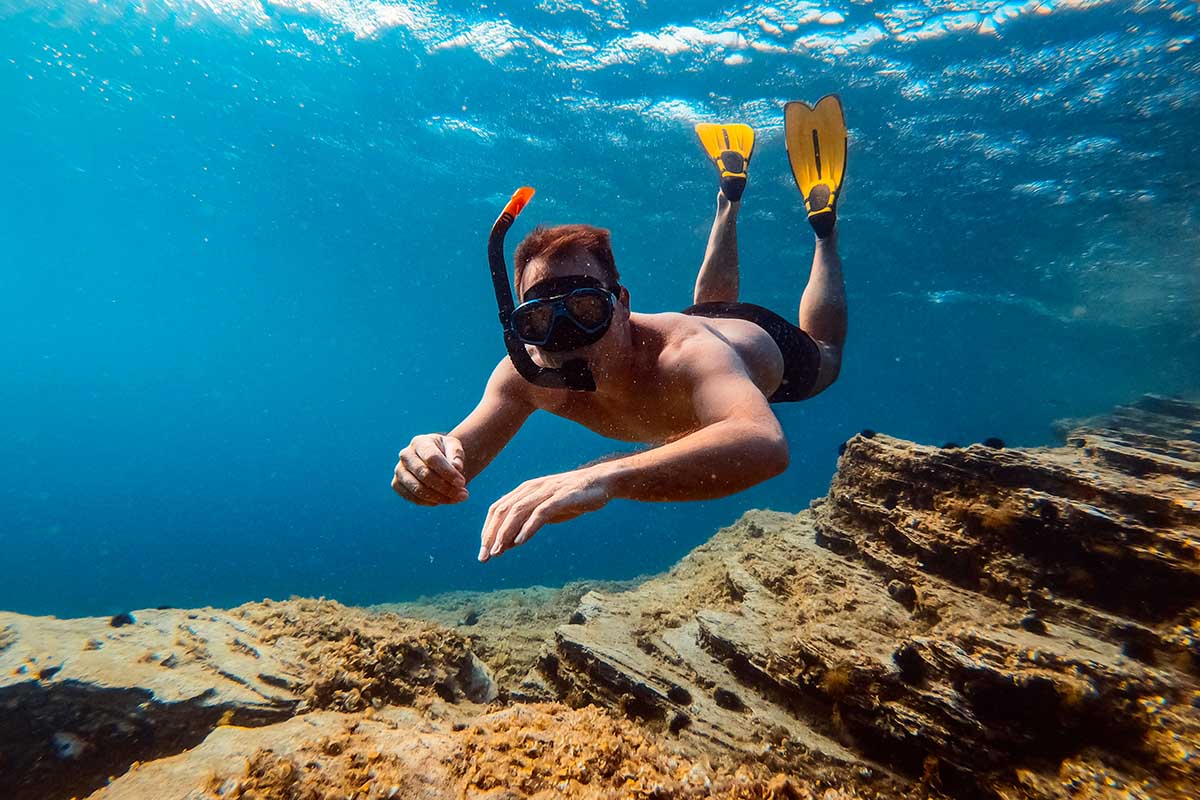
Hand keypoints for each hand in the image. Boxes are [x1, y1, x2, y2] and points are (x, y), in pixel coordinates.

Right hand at [392, 434, 467, 505]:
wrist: (434, 459)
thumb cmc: (445, 452)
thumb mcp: (454, 447)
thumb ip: (456, 455)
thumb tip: (456, 467)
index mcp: (420, 442)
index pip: (432, 458)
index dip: (447, 472)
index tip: (462, 482)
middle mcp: (406, 455)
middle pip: (424, 474)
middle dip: (445, 487)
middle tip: (463, 494)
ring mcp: (399, 470)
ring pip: (417, 488)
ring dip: (439, 497)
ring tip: (457, 499)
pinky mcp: (397, 484)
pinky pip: (411, 497)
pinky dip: (429, 502)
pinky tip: (445, 500)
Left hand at [478, 469, 611, 561]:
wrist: (600, 482)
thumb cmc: (571, 498)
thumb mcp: (545, 512)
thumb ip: (526, 524)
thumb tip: (506, 544)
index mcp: (525, 490)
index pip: (498, 509)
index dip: (487, 529)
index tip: (483, 551)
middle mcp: (532, 489)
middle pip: (503, 510)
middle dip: (491, 534)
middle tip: (485, 556)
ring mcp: (547, 491)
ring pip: (518, 511)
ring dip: (505, 533)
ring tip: (498, 551)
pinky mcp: (562, 497)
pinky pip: (541, 512)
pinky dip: (528, 527)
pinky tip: (520, 542)